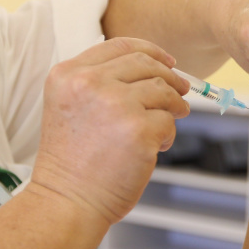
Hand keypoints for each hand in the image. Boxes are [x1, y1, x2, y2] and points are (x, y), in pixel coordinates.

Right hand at [30, 38, 189, 223]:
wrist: (67, 202)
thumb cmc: (71, 163)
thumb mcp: (69, 106)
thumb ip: (99, 83)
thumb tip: (154, 71)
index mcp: (68, 74)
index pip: (120, 45)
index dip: (151, 51)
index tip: (168, 61)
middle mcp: (90, 84)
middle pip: (145, 64)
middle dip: (170, 77)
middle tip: (181, 91)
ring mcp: (116, 105)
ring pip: (163, 90)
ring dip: (173, 106)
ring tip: (168, 122)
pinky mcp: (139, 131)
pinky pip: (169, 121)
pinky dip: (168, 134)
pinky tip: (156, 147)